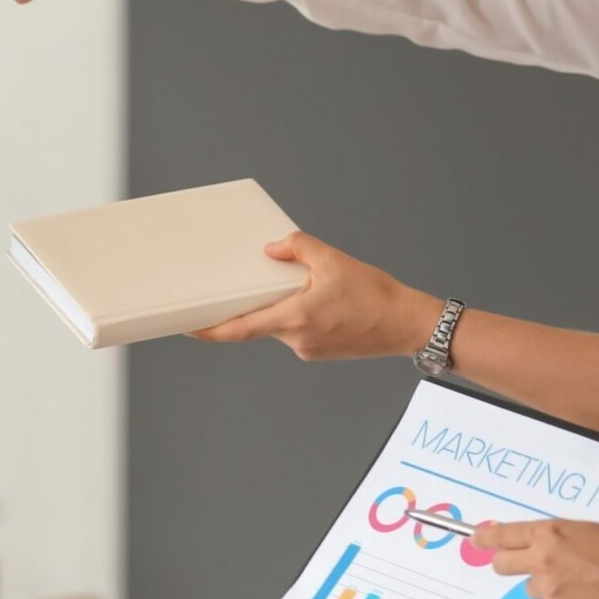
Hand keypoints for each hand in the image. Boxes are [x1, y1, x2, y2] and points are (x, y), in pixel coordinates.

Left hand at [189, 231, 441, 361]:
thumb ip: (299, 248)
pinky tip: (320, 301)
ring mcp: (307, 349)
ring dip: (283, 307)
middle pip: (259, 322)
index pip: (239, 330)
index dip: (210, 330)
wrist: (410, 325)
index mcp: (294, 319)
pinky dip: (299, 314)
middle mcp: (296, 339)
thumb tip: (273, 247)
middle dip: (256, 304)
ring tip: (308, 288)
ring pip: (280, 325)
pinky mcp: (319, 351)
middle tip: (254, 285)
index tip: (188, 328)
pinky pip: (297, 330)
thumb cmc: (377, 297)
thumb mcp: (335, 261)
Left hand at [477, 519, 598, 598]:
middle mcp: (541, 559)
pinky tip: (589, 598)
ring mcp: (549, 588)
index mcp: (549, 533)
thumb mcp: (587, 532)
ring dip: (548, 587)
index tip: (476, 540)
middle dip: (511, 564)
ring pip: (531, 589)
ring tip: (581, 582)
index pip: (500, 535)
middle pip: (500, 565)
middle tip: (533, 565)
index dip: (484, 538)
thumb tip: (531, 542)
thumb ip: (556, 538)